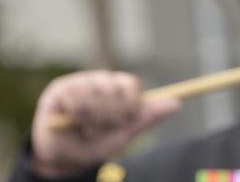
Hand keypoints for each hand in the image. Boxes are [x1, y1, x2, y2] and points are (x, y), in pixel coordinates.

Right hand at [29, 70, 180, 177]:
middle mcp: (101, 80)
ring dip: (93, 118)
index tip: (122, 122)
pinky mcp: (61, 88)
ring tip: (87, 128)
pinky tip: (71, 122)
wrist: (64, 158)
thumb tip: (178, 103)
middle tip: (101, 129)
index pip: (131, 85)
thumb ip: (147, 116)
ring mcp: (81, 82)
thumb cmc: (96, 144)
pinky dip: (77, 115)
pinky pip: (75, 96)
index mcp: (119, 88)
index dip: (129, 105)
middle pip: (114, 88)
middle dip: (110, 116)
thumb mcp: (124, 132)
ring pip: (95, 93)